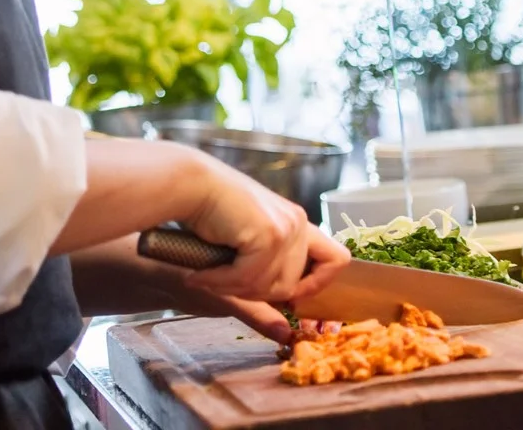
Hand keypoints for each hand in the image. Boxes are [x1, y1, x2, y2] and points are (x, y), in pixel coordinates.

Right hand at [180, 159, 350, 305]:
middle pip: (292, 286)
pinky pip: (250, 278)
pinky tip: (201, 276)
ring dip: (233, 289)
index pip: (335, 261)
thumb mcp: (243, 262)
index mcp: (298, 225)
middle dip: (254, 294)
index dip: (316, 284)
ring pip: (271, 288)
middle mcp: (298, 223)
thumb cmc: (211, 221)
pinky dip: (221, 283)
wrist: (187, 188)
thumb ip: (265, 293)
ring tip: (207, 277)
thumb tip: (285, 335)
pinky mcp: (269, 233)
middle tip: (223, 283)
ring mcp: (287, 227)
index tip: (287, 296)